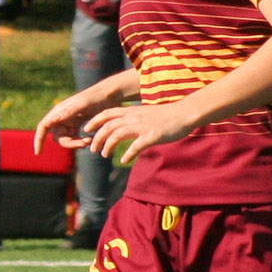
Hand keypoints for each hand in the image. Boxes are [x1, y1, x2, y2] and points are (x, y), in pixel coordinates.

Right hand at [34, 87, 116, 150]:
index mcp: (59, 111)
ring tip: (90, 141)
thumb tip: (52, 121)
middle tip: (84, 144)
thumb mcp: (82, 104)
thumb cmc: (95, 97)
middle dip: (69, 143)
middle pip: (57, 137)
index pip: (43, 127)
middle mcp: (61, 117)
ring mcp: (70, 121)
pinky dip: (81, 141)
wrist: (109, 93)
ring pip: (67, 139)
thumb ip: (67, 112)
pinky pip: (75, 137)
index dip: (39, 140)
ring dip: (76, 143)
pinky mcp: (78, 124)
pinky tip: (91, 139)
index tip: (38, 153)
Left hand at [81, 101, 195, 165]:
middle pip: (108, 126)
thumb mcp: (146, 114)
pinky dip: (127, 154)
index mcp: (132, 111)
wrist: (185, 113)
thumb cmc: (167, 115)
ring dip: (108, 146)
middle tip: (92, 149)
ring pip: (117, 135)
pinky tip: (123, 160)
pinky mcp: (152, 136)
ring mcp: (142, 126)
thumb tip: (124, 129)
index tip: (86, 129)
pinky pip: (135, 146)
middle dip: (97, 138)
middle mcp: (134, 117)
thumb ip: (134, 120)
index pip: (107, 113)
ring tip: (104, 155)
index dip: (94, 121)